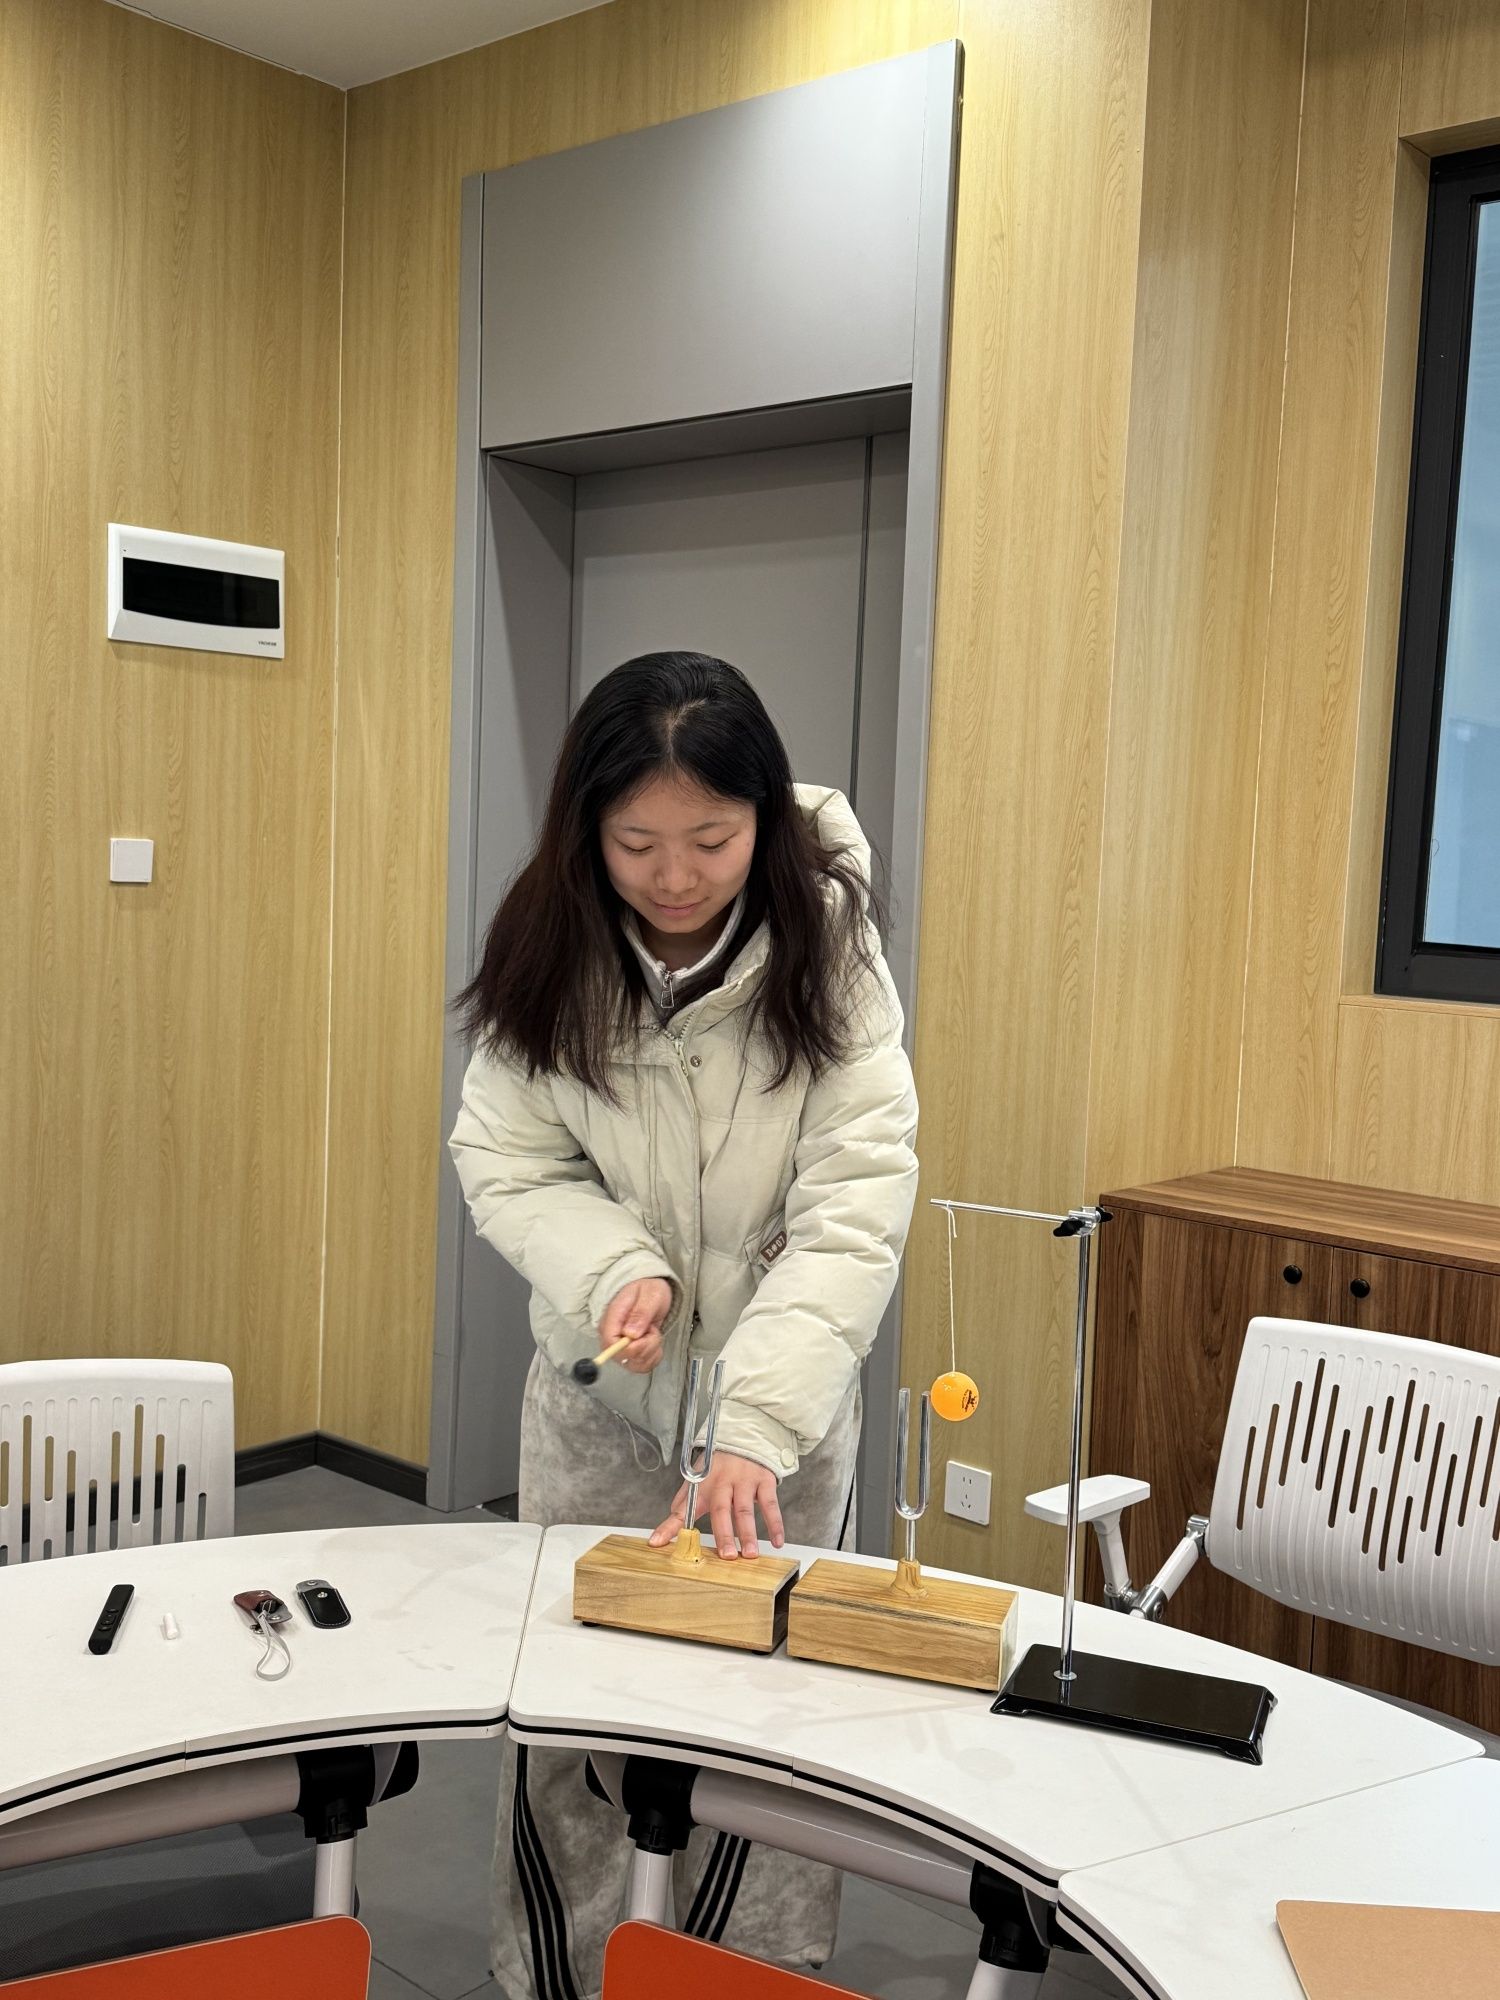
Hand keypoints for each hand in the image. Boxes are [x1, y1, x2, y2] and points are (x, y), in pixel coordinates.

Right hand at [598, 1278, 671, 1373]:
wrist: (650, 1291)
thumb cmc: (647, 1289)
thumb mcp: (649, 1294)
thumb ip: (641, 1313)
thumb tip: (630, 1334)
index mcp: (611, 1318)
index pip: (610, 1343)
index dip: (631, 1347)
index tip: (647, 1334)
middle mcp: (611, 1336)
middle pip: (622, 1357)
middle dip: (646, 1347)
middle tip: (652, 1328)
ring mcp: (619, 1347)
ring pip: (634, 1365)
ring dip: (651, 1352)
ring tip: (652, 1333)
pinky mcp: (629, 1354)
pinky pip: (641, 1366)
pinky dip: (653, 1358)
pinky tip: (654, 1343)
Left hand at [650, 1451, 784, 1558]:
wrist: (745, 1435)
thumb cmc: (719, 1463)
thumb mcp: (698, 1476)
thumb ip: (685, 1502)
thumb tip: (668, 1526)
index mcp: (702, 1485)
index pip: (682, 1508)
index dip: (668, 1526)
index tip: (656, 1542)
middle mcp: (722, 1482)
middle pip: (721, 1510)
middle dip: (723, 1534)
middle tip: (727, 1556)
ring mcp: (744, 1480)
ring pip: (745, 1509)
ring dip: (748, 1533)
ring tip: (750, 1553)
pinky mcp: (764, 1479)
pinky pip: (771, 1503)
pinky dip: (775, 1523)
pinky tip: (777, 1541)